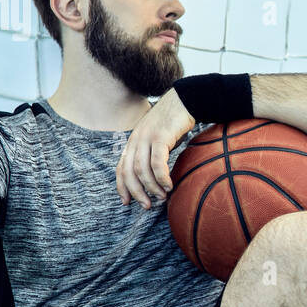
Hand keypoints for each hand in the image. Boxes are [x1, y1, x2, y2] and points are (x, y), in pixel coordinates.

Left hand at [118, 88, 195, 207]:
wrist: (185, 100)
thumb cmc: (174, 123)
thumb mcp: (157, 139)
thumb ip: (151, 154)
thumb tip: (154, 176)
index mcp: (133, 141)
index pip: (121, 168)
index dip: (122, 187)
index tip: (127, 203)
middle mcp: (136, 139)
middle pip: (129, 172)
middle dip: (136, 192)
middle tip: (147, 206)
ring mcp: (147, 137)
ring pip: (142, 169)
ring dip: (151, 187)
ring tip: (162, 197)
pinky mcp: (160, 136)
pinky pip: (157, 162)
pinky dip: (161, 177)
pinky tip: (169, 185)